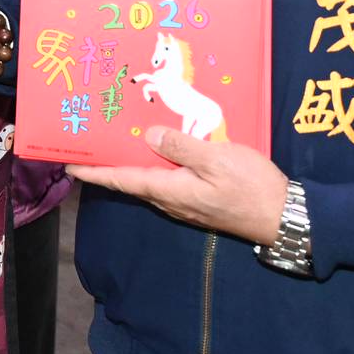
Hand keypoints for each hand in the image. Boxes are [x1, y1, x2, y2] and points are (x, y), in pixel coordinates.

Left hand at [69, 128, 291, 245]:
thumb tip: (149, 135)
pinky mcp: (201, 199)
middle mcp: (172, 200)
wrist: (285, 218)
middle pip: (133, 180)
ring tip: (117, 141)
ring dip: (132, 163)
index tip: (68, 165)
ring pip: (151, 179)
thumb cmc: (252, 188)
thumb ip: (181, 147)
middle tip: (89, 142)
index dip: (95, 172)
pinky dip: (157, 164)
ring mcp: (187, 202)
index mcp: (170, 190)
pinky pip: (170, 180)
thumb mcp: (217, 160)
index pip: (123, 180)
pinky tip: (159, 149)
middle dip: (109, 163)